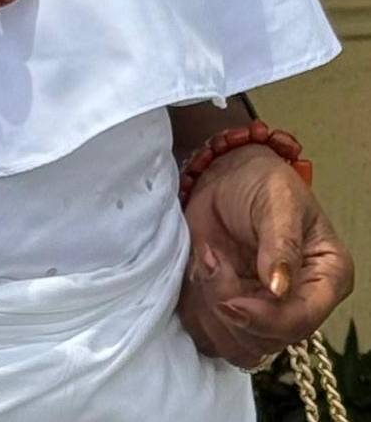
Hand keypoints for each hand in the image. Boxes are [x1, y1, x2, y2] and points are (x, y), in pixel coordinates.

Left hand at [176, 145, 353, 369]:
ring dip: (208, 309)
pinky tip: (196, 269)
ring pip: (235, 345)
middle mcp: (297, 304)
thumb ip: (280, 244)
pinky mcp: (229, 309)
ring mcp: (262, 310)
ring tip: (205, 259)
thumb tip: (280, 289)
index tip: (231, 301)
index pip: (301, 321)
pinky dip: (193, 308)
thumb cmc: (262, 182)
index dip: (265, 320)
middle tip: (210, 259)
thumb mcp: (278, 201)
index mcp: (325, 279)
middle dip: (229, 307)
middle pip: (265, 341)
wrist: (227, 173)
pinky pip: (207, 333)